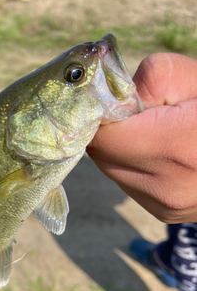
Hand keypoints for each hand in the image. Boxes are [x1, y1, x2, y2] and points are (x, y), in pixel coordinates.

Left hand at [87, 53, 196, 223]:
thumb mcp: (194, 77)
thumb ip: (149, 78)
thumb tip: (113, 96)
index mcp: (179, 147)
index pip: (103, 136)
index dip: (101, 114)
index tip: (115, 100)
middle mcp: (169, 187)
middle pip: (102, 155)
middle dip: (111, 129)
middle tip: (138, 113)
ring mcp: (166, 205)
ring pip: (112, 170)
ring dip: (122, 149)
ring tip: (157, 134)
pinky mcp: (165, 213)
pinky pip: (129, 183)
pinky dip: (135, 165)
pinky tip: (163, 153)